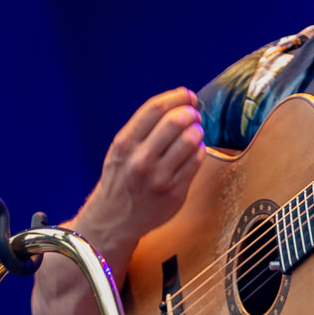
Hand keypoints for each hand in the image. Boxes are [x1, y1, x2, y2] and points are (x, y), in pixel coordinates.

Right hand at [74, 87, 204, 264]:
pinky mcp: (174, 193)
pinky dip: (199, 150)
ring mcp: (158, 178)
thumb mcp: (121, 150)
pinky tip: (194, 150)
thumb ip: (144, 128)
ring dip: (197, 131)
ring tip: (195, 131)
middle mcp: (140, 160)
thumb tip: (180, 103)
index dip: (177, 97)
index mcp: (124, 144)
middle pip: (175, 122)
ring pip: (189, 141)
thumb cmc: (121, 178)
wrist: (113, 219)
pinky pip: (196, 162)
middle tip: (194, 114)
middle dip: (190, 113)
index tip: (188, 95)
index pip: (155, 109)